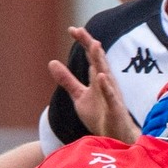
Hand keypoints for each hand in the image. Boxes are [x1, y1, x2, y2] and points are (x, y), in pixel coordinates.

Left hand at [47, 27, 138, 142]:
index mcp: (99, 79)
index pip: (91, 56)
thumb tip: (52, 62)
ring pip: (106, 74)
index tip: (72, 29)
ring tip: (94, 45)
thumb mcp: (79, 96)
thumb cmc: (101, 116)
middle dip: (90, 45)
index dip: (83, 42)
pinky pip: (111, 96)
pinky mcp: (115, 109)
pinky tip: (101, 77)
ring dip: (100, 60)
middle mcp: (107, 83)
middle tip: (79, 30)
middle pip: (98, 60)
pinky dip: (106, 87)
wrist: (115, 138)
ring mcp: (112, 95)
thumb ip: (67, 80)